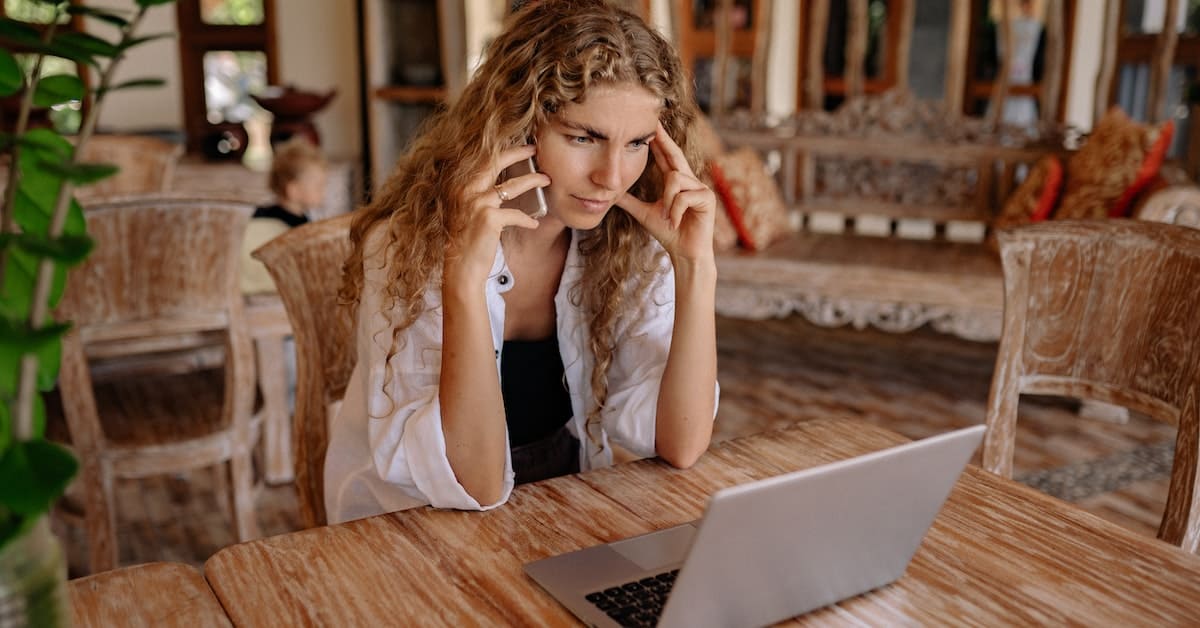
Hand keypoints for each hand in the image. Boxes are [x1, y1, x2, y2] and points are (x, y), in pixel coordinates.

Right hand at [445, 144, 548, 286]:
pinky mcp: (489, 218)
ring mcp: (476, 203)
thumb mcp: (468, 214)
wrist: (460, 270)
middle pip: (496, 162)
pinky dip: (527, 219)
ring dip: (533, 180)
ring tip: (546, 179)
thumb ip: (480, 196)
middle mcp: (465, 191)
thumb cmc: (466, 243)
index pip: (483, 161)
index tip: (518, 147)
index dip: (503, 152)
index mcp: (459, 187)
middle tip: (535, 149)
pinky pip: (516, 214)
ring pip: (512, 186)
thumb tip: (504, 185)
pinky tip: (534, 223)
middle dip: (518, 153)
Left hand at [619, 123, 715, 264]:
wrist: (684, 253)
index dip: (659, 141)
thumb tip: (610, 193)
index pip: (667, 157)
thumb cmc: (669, 233)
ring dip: (667, 201)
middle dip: (664, 139)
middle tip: (653, 123)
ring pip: (675, 180)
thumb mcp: (644, 213)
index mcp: (677, 182)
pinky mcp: (707, 198)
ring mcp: (701, 188)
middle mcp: (691, 181)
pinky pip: (683, 196)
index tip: (650, 126)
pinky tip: (677, 223)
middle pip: (675, 155)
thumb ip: (629, 201)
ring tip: (668, 218)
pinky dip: (676, 211)